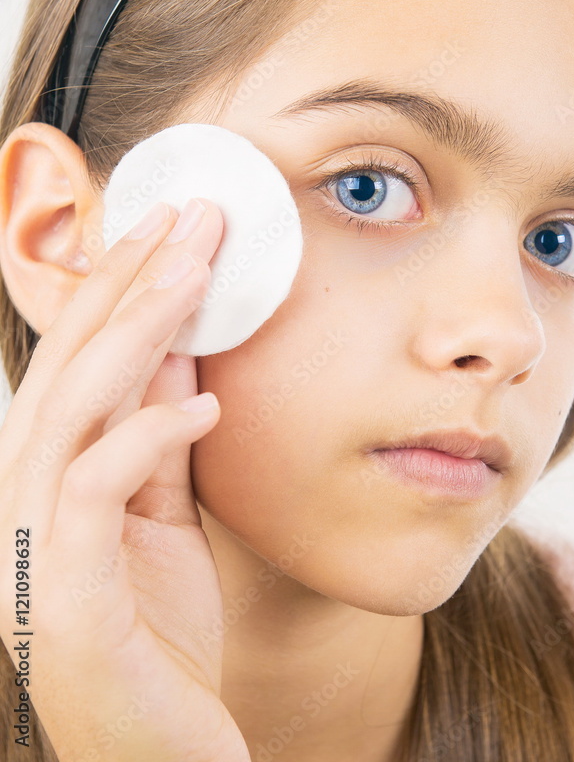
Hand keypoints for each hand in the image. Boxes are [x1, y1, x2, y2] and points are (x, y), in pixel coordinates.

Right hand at [0, 198, 250, 761]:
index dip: (116, 286)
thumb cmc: (162, 638)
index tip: (169, 226)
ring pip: (71, 410)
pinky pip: (94, 491)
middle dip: (126, 283)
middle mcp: (19, 506)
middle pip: (67, 368)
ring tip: (195, 274)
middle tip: (186, 217)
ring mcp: (32, 552)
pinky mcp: (63, 598)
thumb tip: (184, 345)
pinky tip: (203, 406)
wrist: (165, 760)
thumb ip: (162, 435)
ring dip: (135, 333)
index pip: (75, 363)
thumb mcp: (167, 517)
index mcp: (43, 482)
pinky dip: (146, 437)